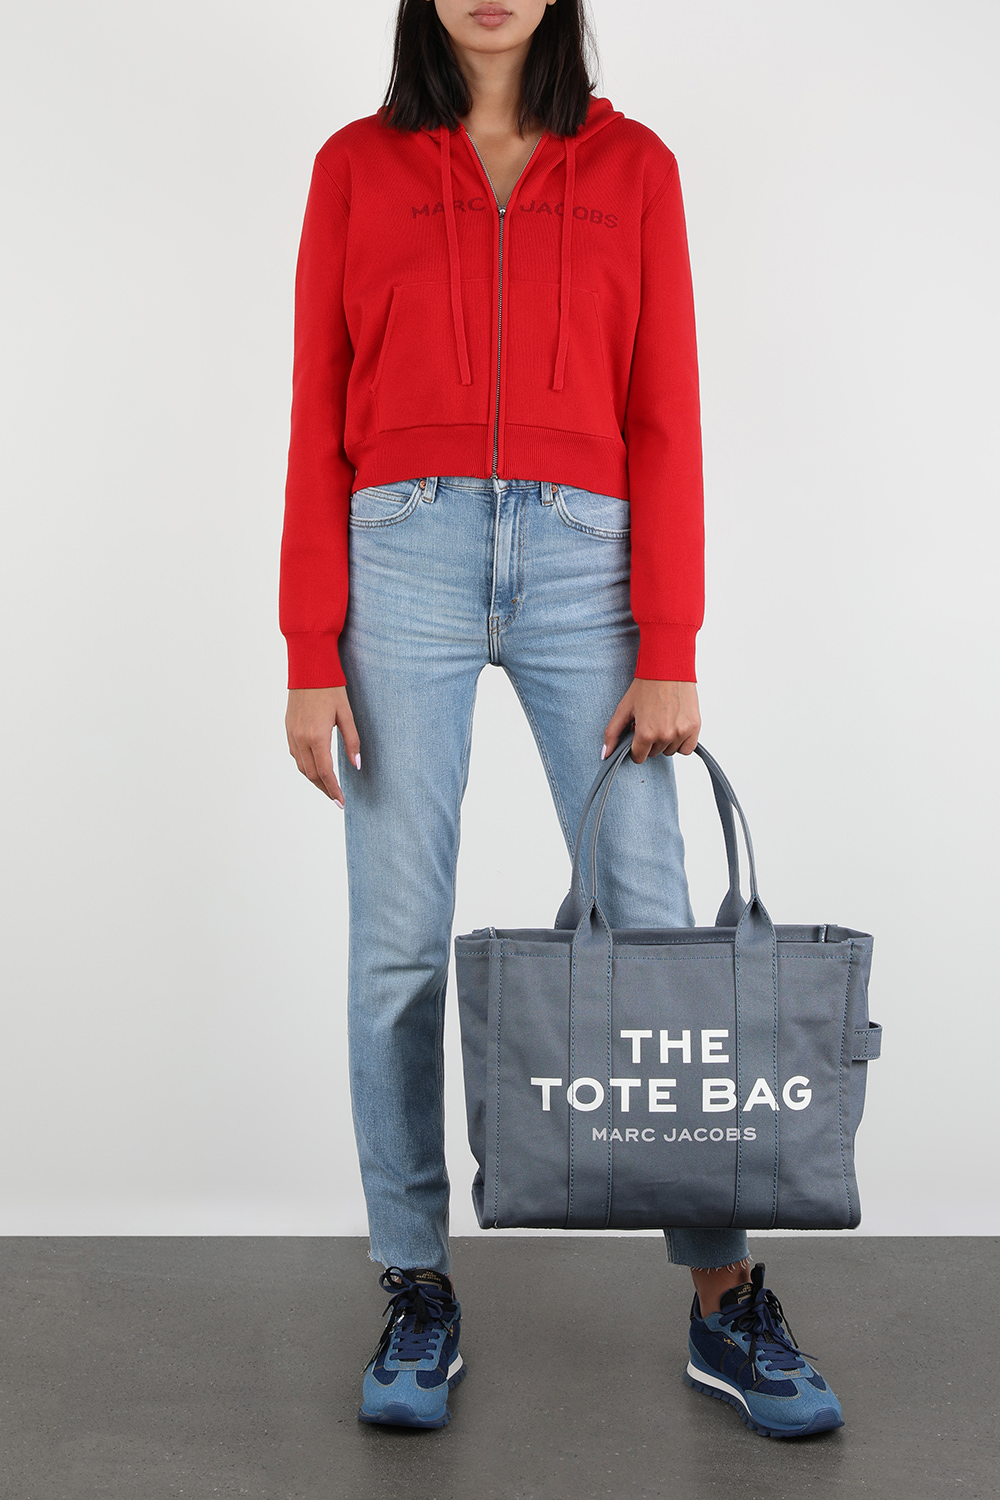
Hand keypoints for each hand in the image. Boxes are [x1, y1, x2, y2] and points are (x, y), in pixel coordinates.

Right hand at [285, 686, 360, 807]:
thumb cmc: (331, 688)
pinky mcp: (288, 728)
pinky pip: (295, 755)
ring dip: (314, 779)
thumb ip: (352, 741)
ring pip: (301, 767)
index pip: (325, 772)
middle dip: (324, 789)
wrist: (309, 667)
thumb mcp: (346, 714)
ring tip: (328, 786)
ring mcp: (292, 734)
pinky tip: (315, 767)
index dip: (333, 790)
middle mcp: (301, 738)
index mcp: (316, 736)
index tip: (341, 802)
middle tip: (336, 798)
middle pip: (311, 774)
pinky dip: (305, 766)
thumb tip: (357, 764)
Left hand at [601, 679, 700, 762]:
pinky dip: (682, 742)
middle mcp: (665, 736)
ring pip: (670, 751)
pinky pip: (687, 748)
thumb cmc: (646, 685)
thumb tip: (606, 755)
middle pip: (654, 753)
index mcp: (646, 733)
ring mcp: (681, 732)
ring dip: (665, 741)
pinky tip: (675, 727)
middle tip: (650, 721)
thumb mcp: (624, 708)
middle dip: (650, 742)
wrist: (668, 667)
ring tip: (663, 720)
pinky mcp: (694, 727)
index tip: (638, 734)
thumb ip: (612, 733)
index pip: (639, 757)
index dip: (636, 746)